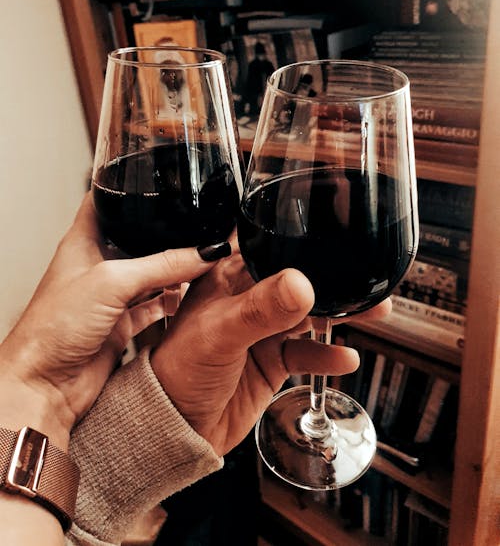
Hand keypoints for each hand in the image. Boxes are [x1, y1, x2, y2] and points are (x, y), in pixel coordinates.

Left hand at [0, 195, 222, 448]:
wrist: (44, 384)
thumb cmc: (53, 328)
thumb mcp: (112, 282)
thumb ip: (162, 265)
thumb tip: (204, 252)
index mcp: (83, 240)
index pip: (107, 201)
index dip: (130, 188)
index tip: (161, 182)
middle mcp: (98, 264)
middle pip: (138, 238)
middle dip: (166, 232)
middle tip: (197, 224)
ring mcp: (110, 294)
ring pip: (151, 272)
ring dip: (175, 268)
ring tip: (204, 259)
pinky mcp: (122, 322)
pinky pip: (156, 305)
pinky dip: (174, 300)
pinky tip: (192, 295)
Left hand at [151, 246, 390, 455]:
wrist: (173, 428)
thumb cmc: (176, 372)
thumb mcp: (220, 333)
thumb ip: (260, 310)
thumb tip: (301, 285)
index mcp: (227, 279)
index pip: (269, 250)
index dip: (300, 243)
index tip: (336, 238)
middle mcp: (248, 301)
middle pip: (298, 282)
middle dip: (332, 282)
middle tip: (366, 281)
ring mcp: (262, 332)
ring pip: (309, 316)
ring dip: (339, 315)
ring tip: (374, 312)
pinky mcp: (273, 362)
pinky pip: (308, 354)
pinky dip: (328, 356)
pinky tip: (345, 358)